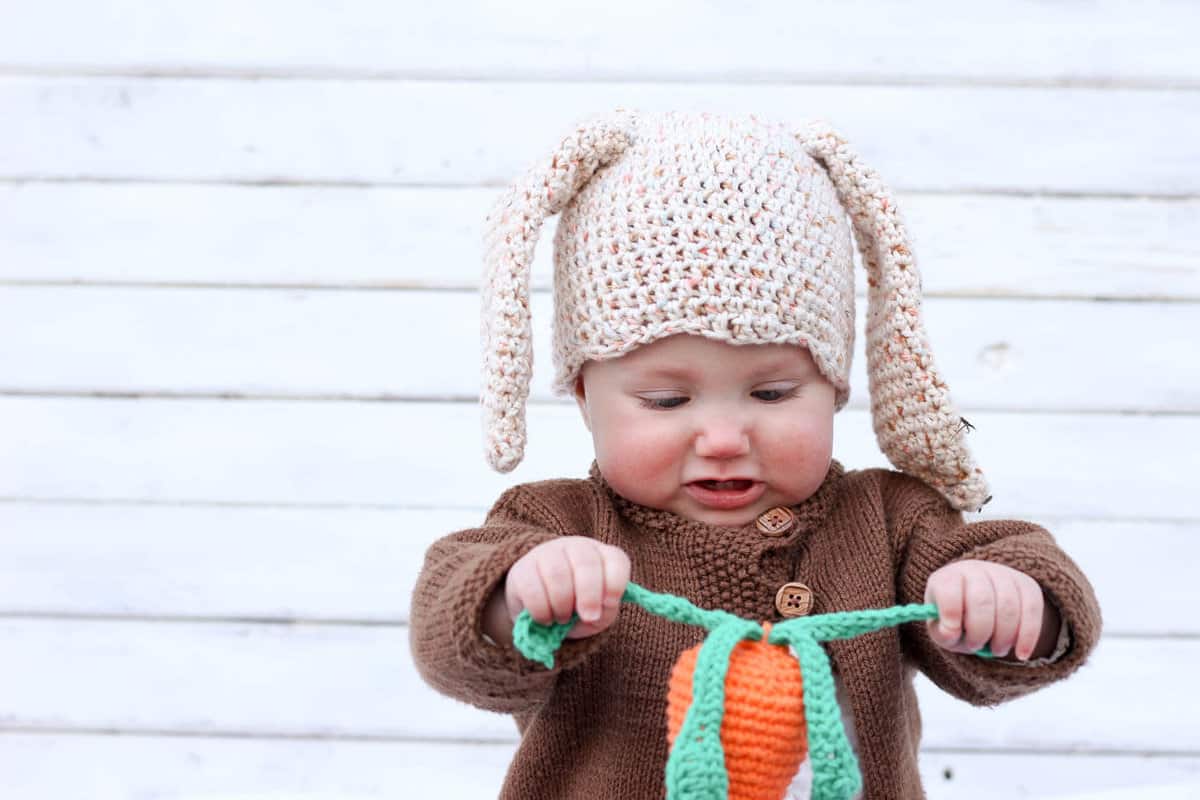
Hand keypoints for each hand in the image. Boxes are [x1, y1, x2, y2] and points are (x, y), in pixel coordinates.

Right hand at [491, 537, 630, 642]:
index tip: (609, 604)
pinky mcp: (522, 568)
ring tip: (563, 618)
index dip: (615, 583)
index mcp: (602, 556)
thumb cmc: (578, 609)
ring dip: (562, 604)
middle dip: (589, 595)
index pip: (616, 560)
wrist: (542, 610)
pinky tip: (545, 618)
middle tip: (587, 617)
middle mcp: (576, 548)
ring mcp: (547, 553)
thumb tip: (596, 611)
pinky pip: (531, 587)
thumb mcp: (599, 614)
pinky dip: (541, 610)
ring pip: (557, 573)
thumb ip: (604, 611)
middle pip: (586, 563)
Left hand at [924, 559, 1052, 660]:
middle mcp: (975, 570)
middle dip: (980, 631)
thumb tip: (951, 632)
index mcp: (948, 578)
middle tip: (976, 647)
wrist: (979, 608)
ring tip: (996, 650)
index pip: (949, 588)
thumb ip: (942, 632)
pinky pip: (1032, 609)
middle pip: (982, 600)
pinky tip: (1021, 654)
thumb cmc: (956, 620)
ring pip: (1009, 606)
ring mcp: (1003, 574)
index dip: (951, 613)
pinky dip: (1028, 636)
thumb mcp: (942, 629)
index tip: (953, 634)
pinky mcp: (1027, 585)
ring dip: (1004, 636)